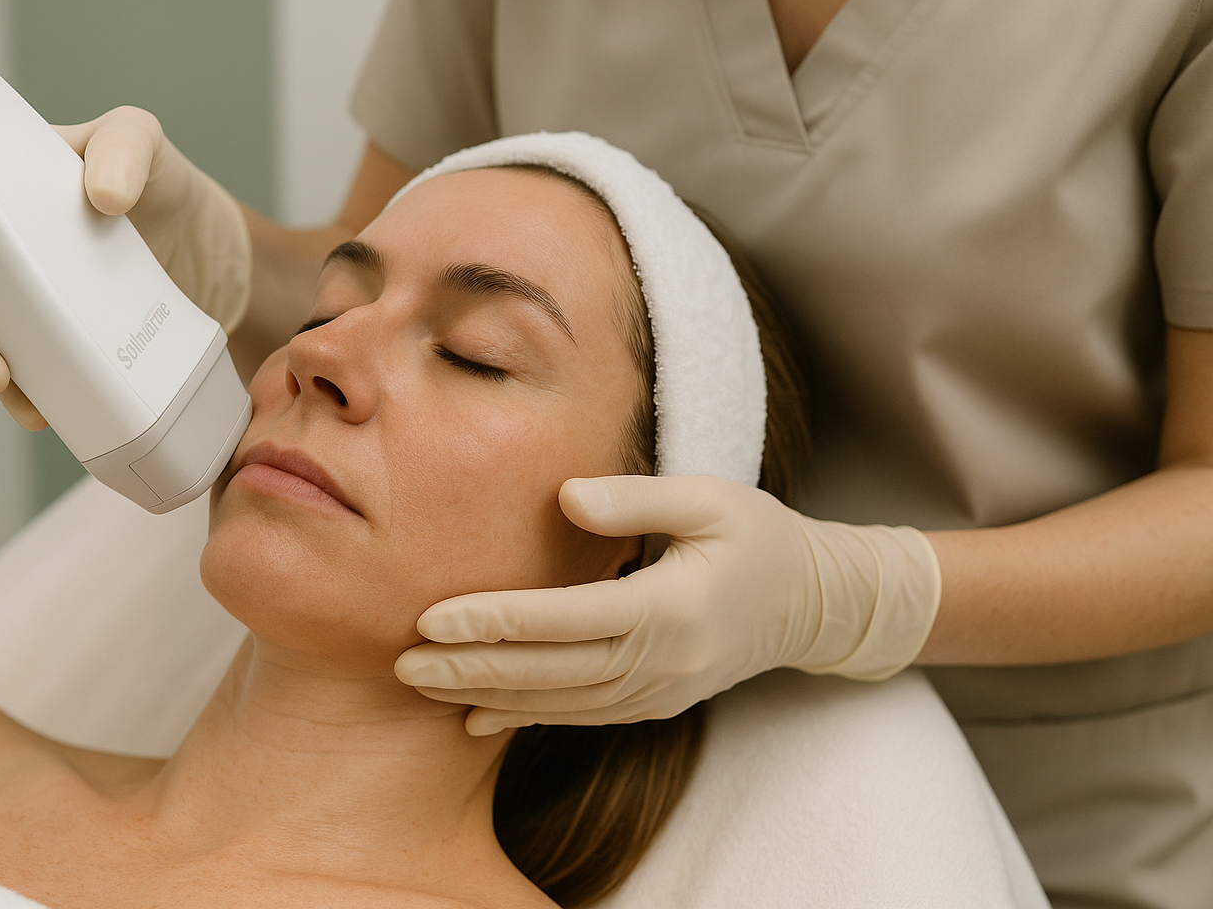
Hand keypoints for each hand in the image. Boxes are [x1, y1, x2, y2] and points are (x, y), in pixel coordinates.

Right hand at [0, 106, 250, 428]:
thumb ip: (126, 144)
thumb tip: (103, 196)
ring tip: (9, 388)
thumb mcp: (143, 140)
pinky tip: (38, 410)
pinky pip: (11, 372)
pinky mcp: (44, 340)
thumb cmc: (162, 182)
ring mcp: (10, 295)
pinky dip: (19, 394)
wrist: (214, 253)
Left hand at [394, 474, 940, 734]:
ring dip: (487, 695)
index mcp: (673, 607)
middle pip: (551, 671)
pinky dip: (525, 718)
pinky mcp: (655, 704)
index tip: (434, 616)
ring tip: (422, 684)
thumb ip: (637, 498)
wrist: (813, 604)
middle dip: (472, 668)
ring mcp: (659, 693)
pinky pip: (579, 717)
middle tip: (403, 664)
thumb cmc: (757, 535)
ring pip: (559, 703)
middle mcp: (663, 662)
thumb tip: (566, 499)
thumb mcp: (710, 497)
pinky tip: (474, 716)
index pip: (566, 618)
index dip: (497, 620)